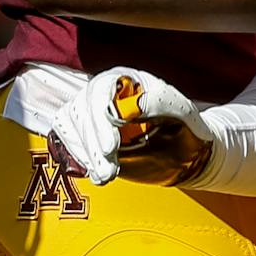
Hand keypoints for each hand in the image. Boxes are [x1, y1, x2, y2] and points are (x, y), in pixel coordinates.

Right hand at [49, 68, 214, 187]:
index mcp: (127, 79)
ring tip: (104, 176)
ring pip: (70, 124)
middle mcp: (105, 92)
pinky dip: (79, 156)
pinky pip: (68, 138)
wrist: (186, 145)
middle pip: (82, 109)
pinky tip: (96, 172)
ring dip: (84, 152)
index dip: (101, 118)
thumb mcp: (181, 110)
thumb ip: (158, 103)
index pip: (101, 89)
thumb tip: (132, 106)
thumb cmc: (186, 122)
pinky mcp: (87, 132)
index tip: (110, 147)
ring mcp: (93, 111)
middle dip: (92, 144)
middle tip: (108, 171)